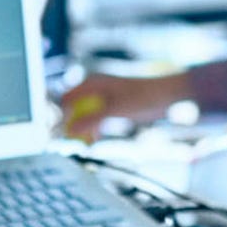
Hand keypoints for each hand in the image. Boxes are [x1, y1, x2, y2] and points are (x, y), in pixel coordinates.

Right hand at [59, 72, 190, 141]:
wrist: (167, 96)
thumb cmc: (143, 97)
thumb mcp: (115, 110)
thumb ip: (92, 120)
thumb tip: (69, 130)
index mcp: (93, 83)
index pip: (66, 99)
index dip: (61, 116)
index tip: (60, 134)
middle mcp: (95, 89)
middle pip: (72, 109)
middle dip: (70, 125)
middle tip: (68, 143)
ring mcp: (102, 99)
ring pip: (83, 116)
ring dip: (81, 130)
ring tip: (81, 144)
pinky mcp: (111, 108)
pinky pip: (94, 120)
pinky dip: (93, 130)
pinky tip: (93, 140)